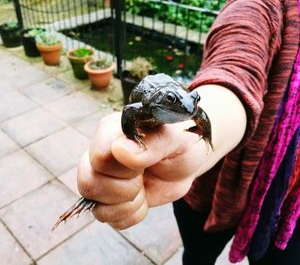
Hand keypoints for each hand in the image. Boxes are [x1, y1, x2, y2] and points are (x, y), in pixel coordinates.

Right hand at [77, 85, 246, 229]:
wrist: (187, 162)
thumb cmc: (181, 144)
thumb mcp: (176, 139)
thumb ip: (152, 142)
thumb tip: (119, 151)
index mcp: (112, 132)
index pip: (99, 157)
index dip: (123, 168)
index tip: (144, 164)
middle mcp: (101, 153)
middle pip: (89, 183)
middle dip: (125, 188)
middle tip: (144, 176)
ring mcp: (103, 177)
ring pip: (96, 205)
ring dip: (128, 203)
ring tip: (144, 188)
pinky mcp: (110, 198)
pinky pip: (109, 218)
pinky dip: (131, 214)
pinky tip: (143, 198)